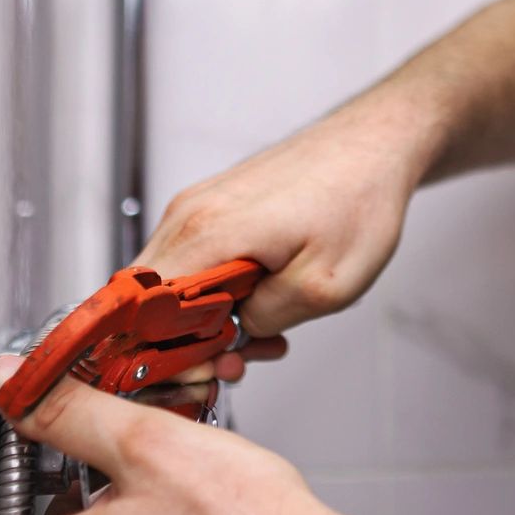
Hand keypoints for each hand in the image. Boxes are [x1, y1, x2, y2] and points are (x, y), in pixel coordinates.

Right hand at [143, 103, 426, 376]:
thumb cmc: (358, 201)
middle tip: (240, 359)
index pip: (141, 309)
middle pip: (149, 299)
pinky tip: (263, 304)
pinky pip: (194, 262)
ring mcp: (198, 207)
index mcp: (208, 232)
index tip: (206, 368)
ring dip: (207, 319)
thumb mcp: (325, 284)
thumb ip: (266, 319)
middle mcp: (189, 214)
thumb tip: (229, 335)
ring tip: (263, 335)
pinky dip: (218, 292)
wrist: (372, 145)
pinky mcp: (212, 206)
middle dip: (188, 341)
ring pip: (172, 283)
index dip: (164, 350)